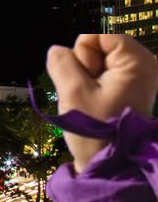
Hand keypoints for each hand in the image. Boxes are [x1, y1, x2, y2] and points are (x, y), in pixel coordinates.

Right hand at [46, 34, 157, 171]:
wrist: (111, 164)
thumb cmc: (95, 130)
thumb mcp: (73, 93)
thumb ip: (62, 64)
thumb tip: (57, 49)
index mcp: (137, 61)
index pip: (96, 37)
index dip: (83, 56)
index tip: (89, 83)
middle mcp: (144, 64)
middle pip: (98, 48)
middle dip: (85, 67)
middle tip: (92, 95)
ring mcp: (140, 77)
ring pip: (98, 62)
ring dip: (87, 79)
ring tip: (94, 102)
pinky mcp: (133, 88)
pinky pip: (104, 75)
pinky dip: (95, 86)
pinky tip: (97, 104)